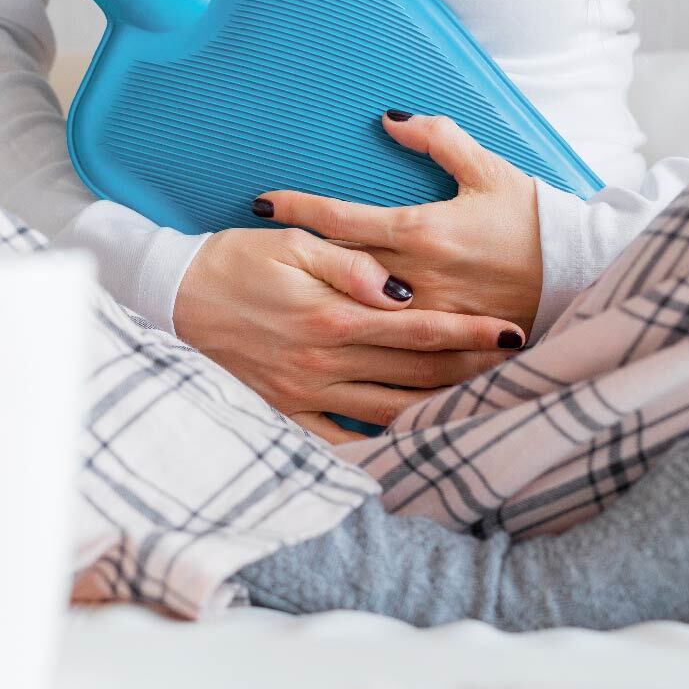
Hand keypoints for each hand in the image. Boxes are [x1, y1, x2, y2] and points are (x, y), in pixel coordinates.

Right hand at [173, 227, 524, 440]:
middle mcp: (326, 362)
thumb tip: (399, 290)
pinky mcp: (287, 410)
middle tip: (516, 371)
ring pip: (389, 411)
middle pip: (416, 374)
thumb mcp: (293, 245)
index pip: (420, 329)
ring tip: (482, 406)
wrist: (172, 299)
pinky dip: (379, 444)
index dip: (470, 333)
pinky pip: (341, 439)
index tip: (511, 332)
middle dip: (470, 373)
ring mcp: (307, 394)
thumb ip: (351, 265)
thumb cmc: (236, 260)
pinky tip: (412, 442)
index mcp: (335, 317)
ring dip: (438, 410)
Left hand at [257, 111, 543, 334]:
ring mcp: (428, 316)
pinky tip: (322, 350)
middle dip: (291, 261)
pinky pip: (389, 351)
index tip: (261, 202)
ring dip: (315, 304)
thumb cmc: (532, 218)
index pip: (341, 219)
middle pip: (336, 270)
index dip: (297, 208)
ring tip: (272, 299)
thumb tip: (390, 118)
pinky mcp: (443, 346)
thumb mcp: (488, 169)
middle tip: (248, 253)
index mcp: (423, 230)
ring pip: (356, 313)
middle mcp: (417, 277)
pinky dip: (356, 347)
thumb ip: (438, 139)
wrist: (581, 273)